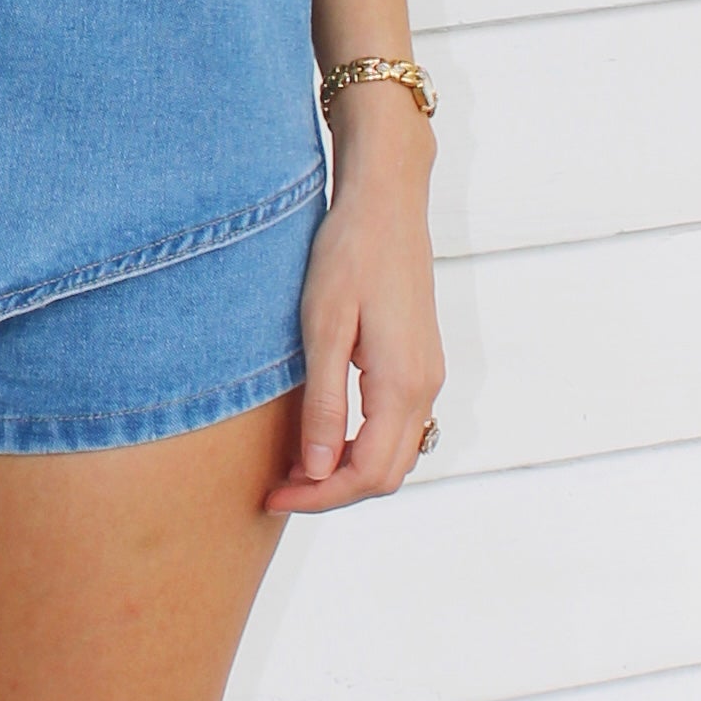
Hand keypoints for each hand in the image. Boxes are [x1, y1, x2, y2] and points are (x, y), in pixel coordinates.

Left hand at [266, 98, 444, 514]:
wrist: (385, 202)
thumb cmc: (348, 255)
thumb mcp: (324, 330)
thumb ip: (325, 404)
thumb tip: (319, 470)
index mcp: (402, 384)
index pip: (367, 474)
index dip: (319, 497)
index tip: (273, 496)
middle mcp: (425, 387)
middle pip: (386, 475)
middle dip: (331, 493)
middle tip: (277, 488)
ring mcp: (427, 375)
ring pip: (395, 454)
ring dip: (347, 471)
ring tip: (293, 467)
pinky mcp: (419, 363)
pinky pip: (397, 427)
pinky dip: (361, 446)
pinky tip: (322, 434)